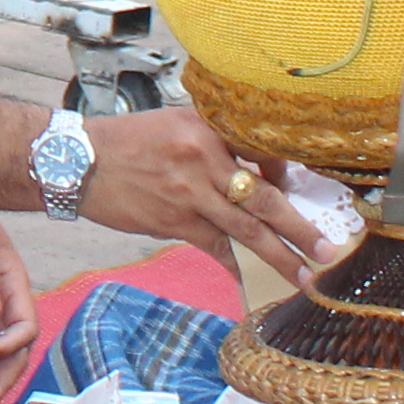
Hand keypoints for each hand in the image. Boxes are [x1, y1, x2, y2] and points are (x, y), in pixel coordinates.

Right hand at [73, 111, 334, 273]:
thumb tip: (256, 174)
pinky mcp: (174, 222)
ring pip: (246, 229)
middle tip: (328, 248)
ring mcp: (189, 194)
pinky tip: (249, 279)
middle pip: (264, 197)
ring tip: (306, 274)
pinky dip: (233, 263)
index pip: (262, 151)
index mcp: (207, 128)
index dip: (286, 174)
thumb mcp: (174, 124)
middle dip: (299, 227)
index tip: (301, 188)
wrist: (76, 160)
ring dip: (280, 255)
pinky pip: (214, 246)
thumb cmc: (126, 141)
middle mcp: (203, 159)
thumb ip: (214, 145)